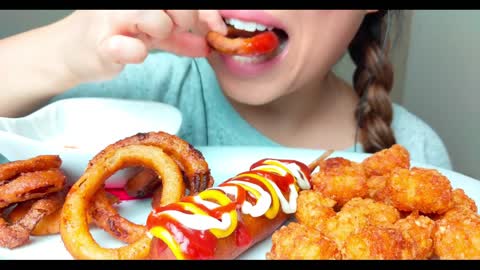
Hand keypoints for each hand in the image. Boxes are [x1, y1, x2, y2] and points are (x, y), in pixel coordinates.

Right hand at [60, 10, 226, 81]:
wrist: (73, 52)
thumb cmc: (113, 36)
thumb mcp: (152, 34)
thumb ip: (180, 38)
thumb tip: (208, 44)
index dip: (206, 12)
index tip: (216, 29)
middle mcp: (123, 1)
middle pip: (176, 4)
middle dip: (186, 19)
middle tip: (178, 30)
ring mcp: (109, 17)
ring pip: (157, 19)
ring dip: (162, 32)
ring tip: (147, 38)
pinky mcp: (99, 43)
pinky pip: (130, 48)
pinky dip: (137, 53)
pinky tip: (132, 52)